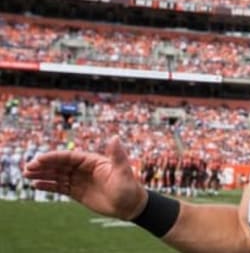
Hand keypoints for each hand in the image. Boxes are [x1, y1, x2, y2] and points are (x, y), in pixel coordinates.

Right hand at [24, 136, 146, 220]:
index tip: (40, 159)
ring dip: (43, 174)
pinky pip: (60, 187)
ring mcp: (80, 180)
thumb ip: (117, 156)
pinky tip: (36, 185)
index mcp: (93, 161)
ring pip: (58, 175)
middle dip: (44, 165)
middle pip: (60, 165)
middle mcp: (84, 169)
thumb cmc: (128, 187)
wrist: (130, 206)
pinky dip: (48, 185)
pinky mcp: (77, 192)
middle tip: (28, 167)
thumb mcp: (123, 172)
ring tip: (26, 175)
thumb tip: (115, 137)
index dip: (54, 157)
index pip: (70, 157)